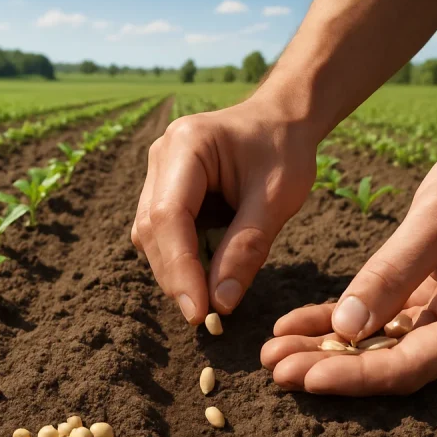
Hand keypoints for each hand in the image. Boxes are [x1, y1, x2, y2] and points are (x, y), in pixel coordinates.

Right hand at [132, 99, 315, 323]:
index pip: (169, 216)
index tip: (198, 312)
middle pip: (153, 229)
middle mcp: (160, 156)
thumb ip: (248, 248)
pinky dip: (181, 260)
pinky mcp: (162, 190)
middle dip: (176, 276)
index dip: (179, 269)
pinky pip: (162, 234)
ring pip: (151, 236)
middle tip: (205, 316)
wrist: (283, 119)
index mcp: (187, 144)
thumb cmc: (285, 150)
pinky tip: (205, 276)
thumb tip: (221, 303)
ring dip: (176, 272)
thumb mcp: (278, 198)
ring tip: (208, 299)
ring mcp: (156, 172)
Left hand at [261, 118, 436, 394]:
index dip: (352, 378)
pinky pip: (382, 322)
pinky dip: (341, 322)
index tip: (303, 377)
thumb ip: (390, 274)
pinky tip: (298, 324)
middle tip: (273, 368)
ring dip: (327, 349)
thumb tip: (345, 327)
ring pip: (380, 348)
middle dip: (328, 368)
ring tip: (273, 353)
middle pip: (389, 366)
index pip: (407, 366)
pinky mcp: (434, 299)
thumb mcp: (435, 220)